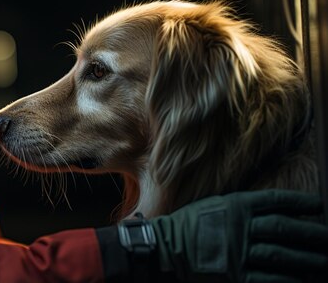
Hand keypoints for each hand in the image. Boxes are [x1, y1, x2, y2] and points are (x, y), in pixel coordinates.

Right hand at [151, 189, 327, 282]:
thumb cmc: (189, 226)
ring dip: (308, 260)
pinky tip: (303, 280)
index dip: (301, 204)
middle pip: (285, 229)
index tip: (320, 207)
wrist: (165, 249)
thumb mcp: (215, 206)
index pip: (276, 202)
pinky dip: (288, 280)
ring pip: (282, 255)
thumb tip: (272, 210)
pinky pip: (269, 279)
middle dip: (313, 235)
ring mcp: (238, 252)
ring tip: (326, 263)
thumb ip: (241, 206)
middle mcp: (240, 227)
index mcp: (236, 206)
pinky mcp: (234, 275)